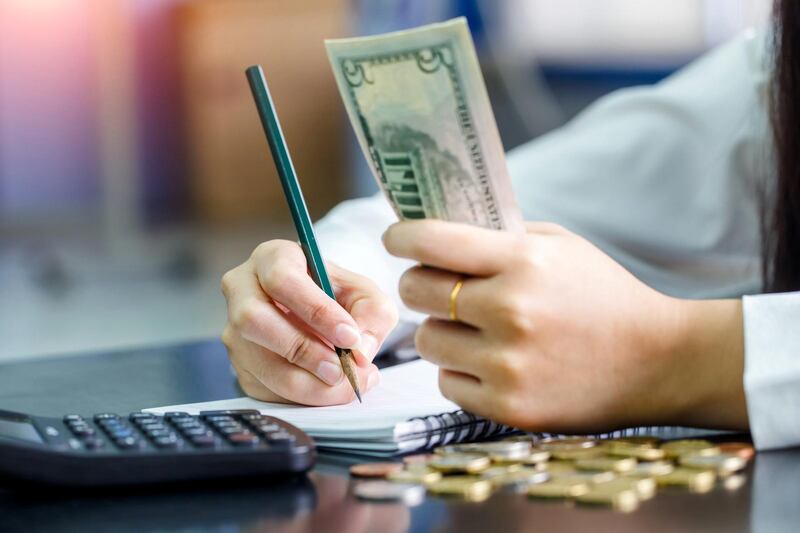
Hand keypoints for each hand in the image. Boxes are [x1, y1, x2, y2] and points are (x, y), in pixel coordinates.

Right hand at [221, 240, 397, 405]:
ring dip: (305, 382)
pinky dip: (300, 397)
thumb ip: (372, 316)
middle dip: (303, 350)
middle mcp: (243, 290)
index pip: (282, 280)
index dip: (316, 311)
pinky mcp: (240, 364)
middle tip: (340, 368)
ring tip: (344, 383)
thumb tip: (359, 351)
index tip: (349, 336)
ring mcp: (235, 329)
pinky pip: (263, 387)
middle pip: (254, 320)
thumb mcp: (365, 294)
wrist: (323, 315)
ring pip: (257, 361)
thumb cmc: (339, 296)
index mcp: (272, 259)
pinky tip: (328, 391)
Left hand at [383, 220, 746, 432]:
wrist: (658, 361)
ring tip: (474, 329)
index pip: (431, 241)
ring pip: (426, 340)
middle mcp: (509, 312)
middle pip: (415, 291)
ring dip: (442, 331)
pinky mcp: (508, 406)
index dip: (401, 236)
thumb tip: (437, 233)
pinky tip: (490, 362)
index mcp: (522, 262)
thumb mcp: (560, 246)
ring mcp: (507, 365)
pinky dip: (460, 371)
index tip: (395, 238)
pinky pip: (447, 382)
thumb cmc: (603, 296)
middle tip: (436, 286)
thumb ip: (499, 237)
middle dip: (420, 284)